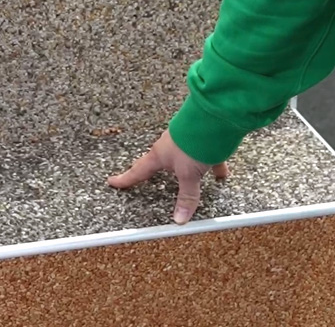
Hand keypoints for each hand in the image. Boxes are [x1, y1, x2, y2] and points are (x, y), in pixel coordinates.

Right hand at [108, 130, 229, 224]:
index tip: (113, 181)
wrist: (215, 115)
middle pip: (158, 162)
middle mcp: (170, 145)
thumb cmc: (193, 140)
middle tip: (144, 175)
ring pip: (183, 157)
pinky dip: (212, 164)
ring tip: (190, 177)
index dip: (125, 179)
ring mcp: (186, 140)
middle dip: (153, 169)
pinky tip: (221, 173)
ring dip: (186, 167)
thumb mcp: (189, 174)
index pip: (138, 171)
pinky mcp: (203, 137)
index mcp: (160, 154)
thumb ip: (186, 196)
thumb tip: (179, 219)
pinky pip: (205, 154)